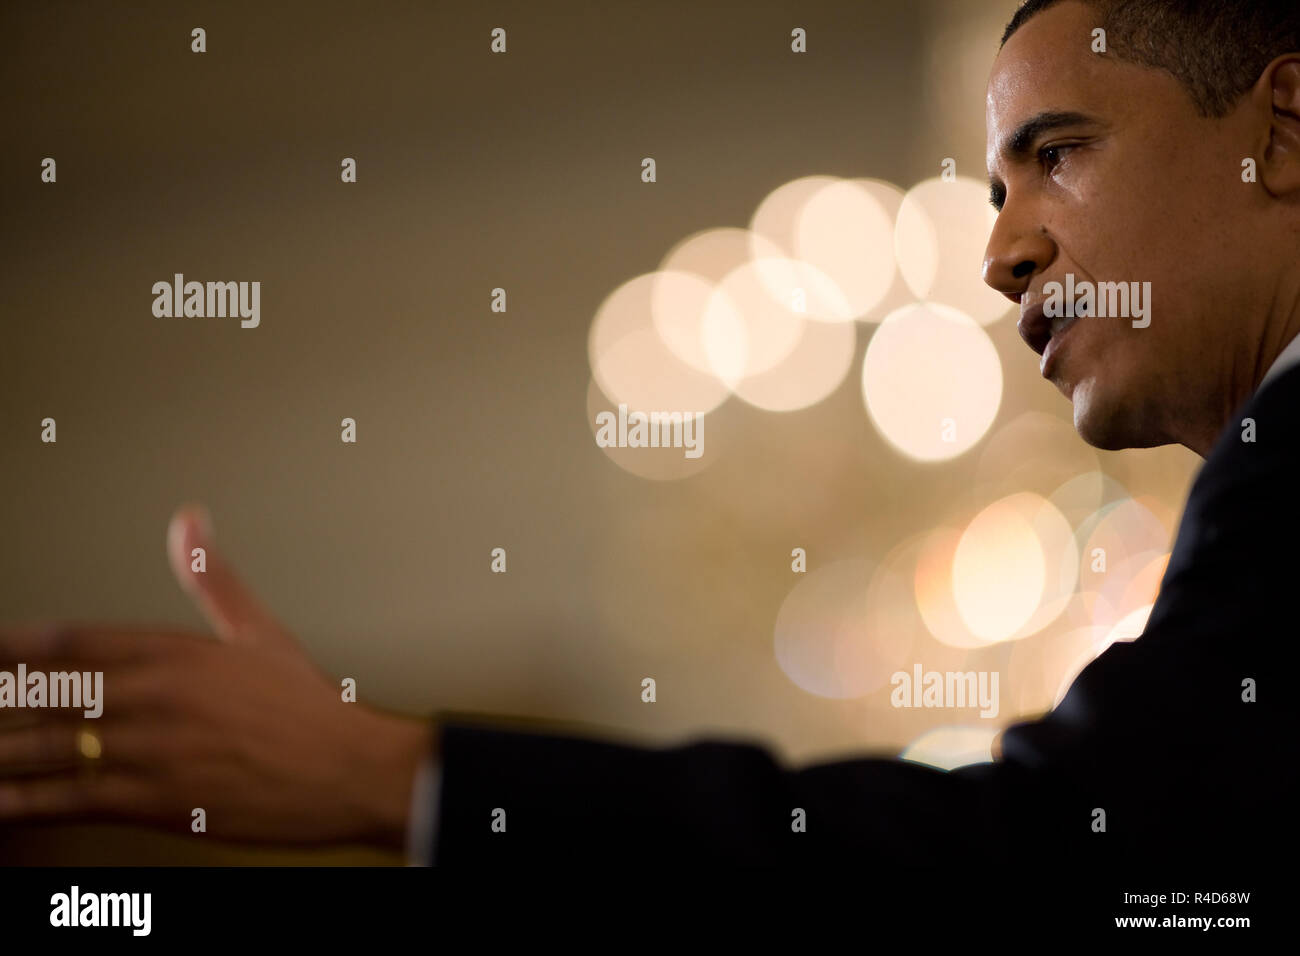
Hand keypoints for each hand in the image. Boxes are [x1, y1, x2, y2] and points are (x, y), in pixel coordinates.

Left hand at [0, 505, 434, 849]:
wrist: (349, 771)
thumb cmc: (311, 709)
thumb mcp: (262, 632)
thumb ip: (213, 579)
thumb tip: (188, 521)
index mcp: (175, 651)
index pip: (71, 641)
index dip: (13, 647)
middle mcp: (153, 696)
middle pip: (43, 696)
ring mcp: (148, 751)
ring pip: (45, 749)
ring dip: (0, 750)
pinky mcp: (153, 802)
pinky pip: (68, 801)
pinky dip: (24, 803)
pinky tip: (1, 802)